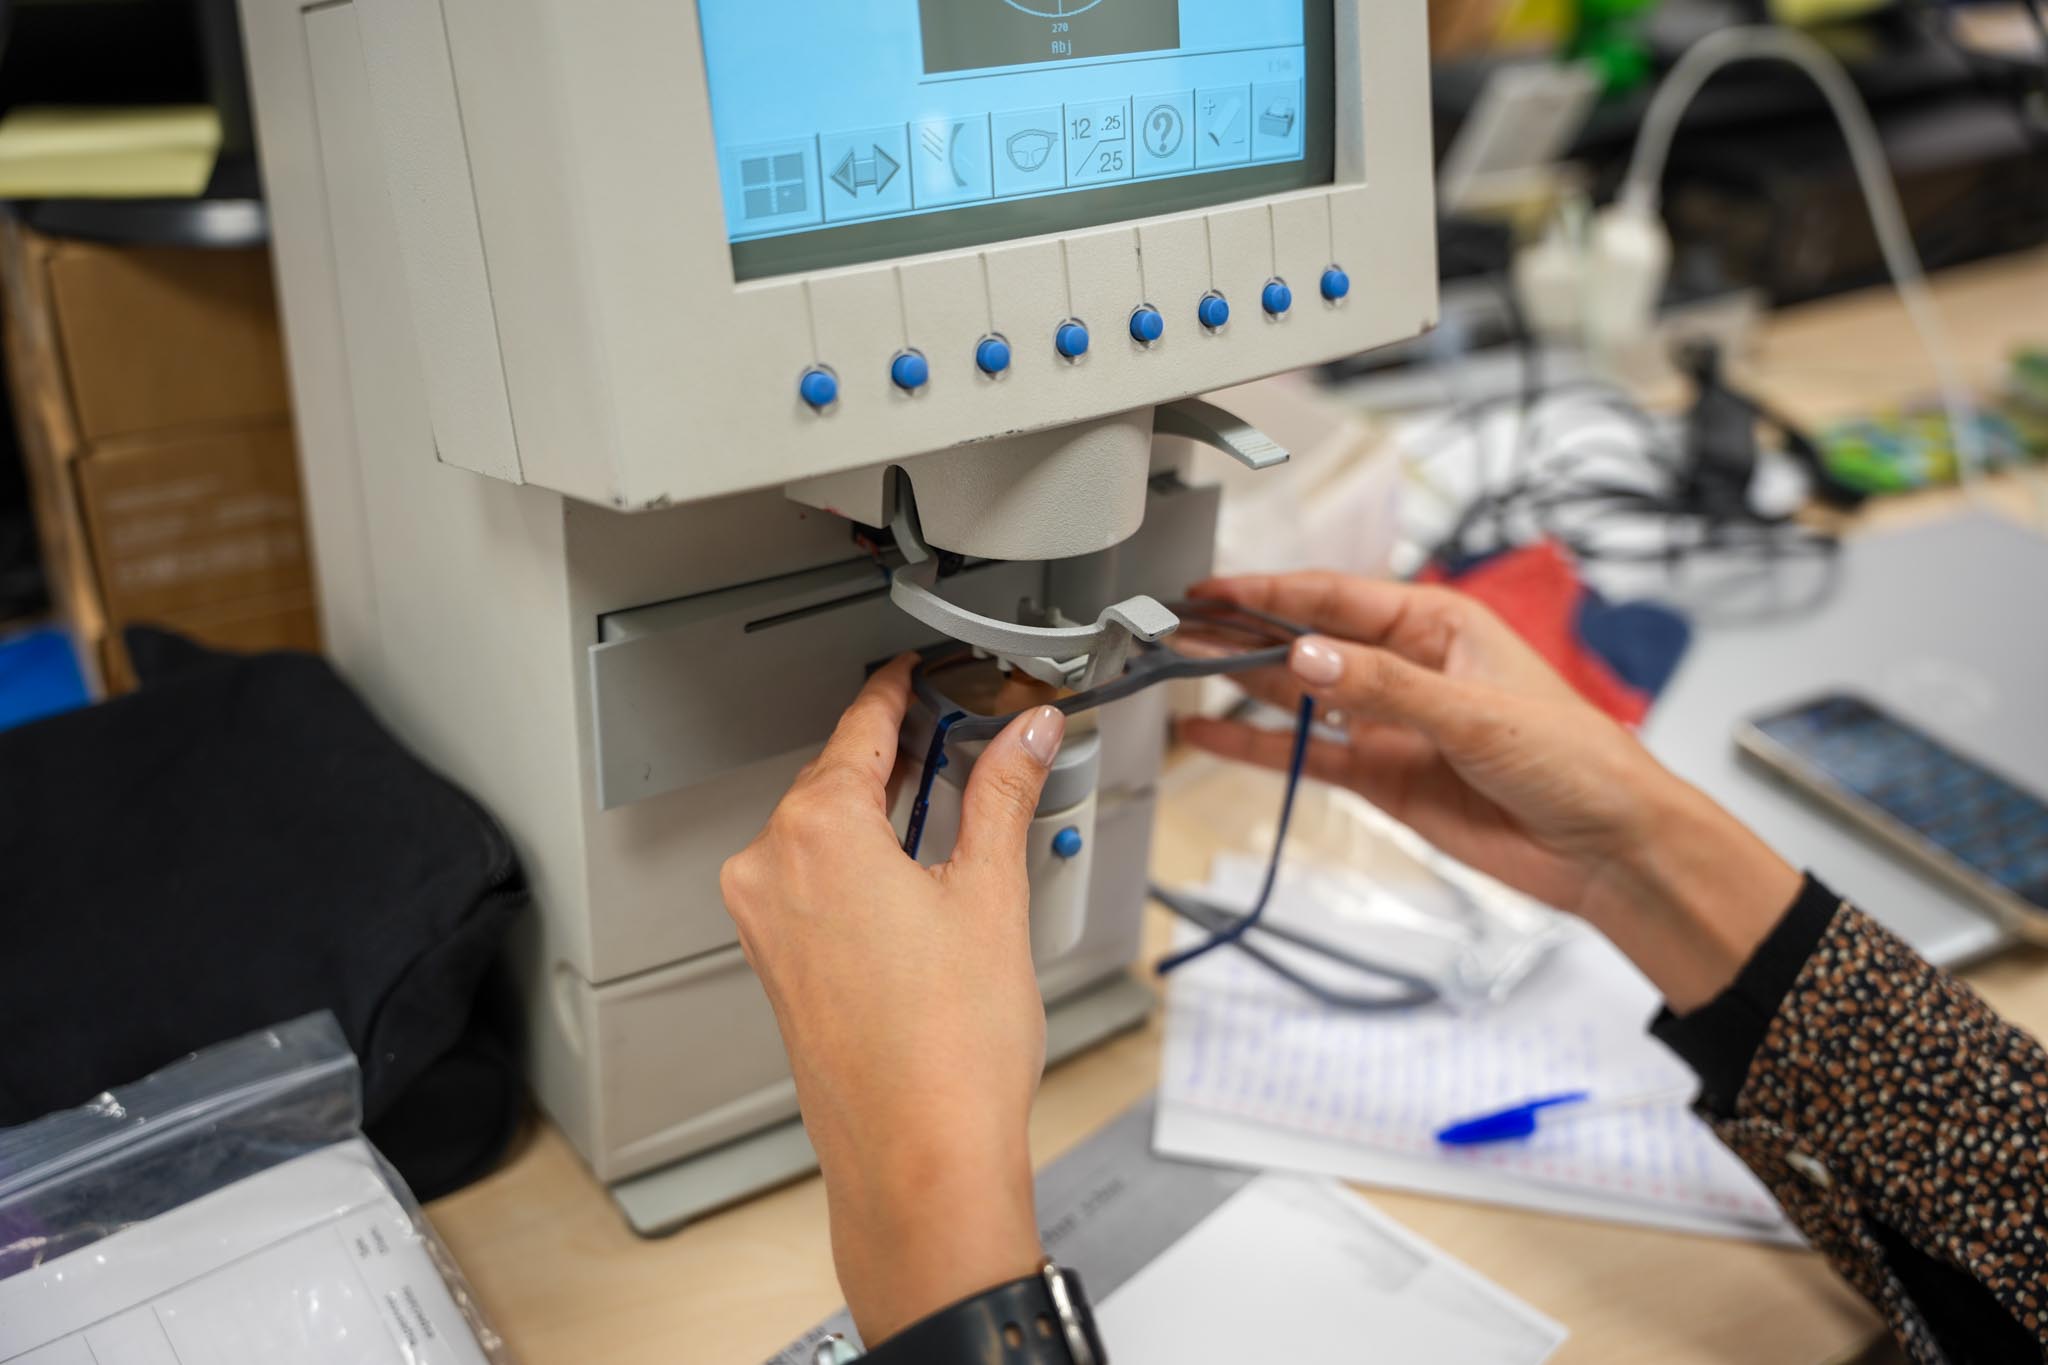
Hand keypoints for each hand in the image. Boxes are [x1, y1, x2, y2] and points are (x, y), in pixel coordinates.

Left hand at [720, 656, 1065, 1343]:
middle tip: (962, 731)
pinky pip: (813, 882)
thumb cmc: (947, 1053)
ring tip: (955, 802)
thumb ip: (1003, 794)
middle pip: (837, 776)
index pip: (860, 727)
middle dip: (900, 753)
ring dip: (884, 809)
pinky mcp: (775, 965)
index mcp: (815, 833)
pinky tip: (916, 871)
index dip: (900, 690)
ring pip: (823, 832)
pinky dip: (862, 861)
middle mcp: (771, 871)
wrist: (920, 1161)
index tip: (922, 672)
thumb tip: (1024, 736)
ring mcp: (765, 923)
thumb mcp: (992, 894)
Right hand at [1181, 573, 1800, 1010]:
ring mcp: (1390, 723)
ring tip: (1177, 669)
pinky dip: (1257, 745)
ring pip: (1297, 693)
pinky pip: (1306, 753)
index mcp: (1437, 624)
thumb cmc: (1578, 761)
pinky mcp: (1383, 776)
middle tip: (1174, 627)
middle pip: (1305, 640)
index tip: (1210, 590)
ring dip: (1240, 683)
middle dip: (1239, 632)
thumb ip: (1384, 687)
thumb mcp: (1477, 713)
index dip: (1267, 592)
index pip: (1334, 597)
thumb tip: (1306, 659)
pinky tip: (1212, 735)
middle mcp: (1406, 667)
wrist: (1610, 849)